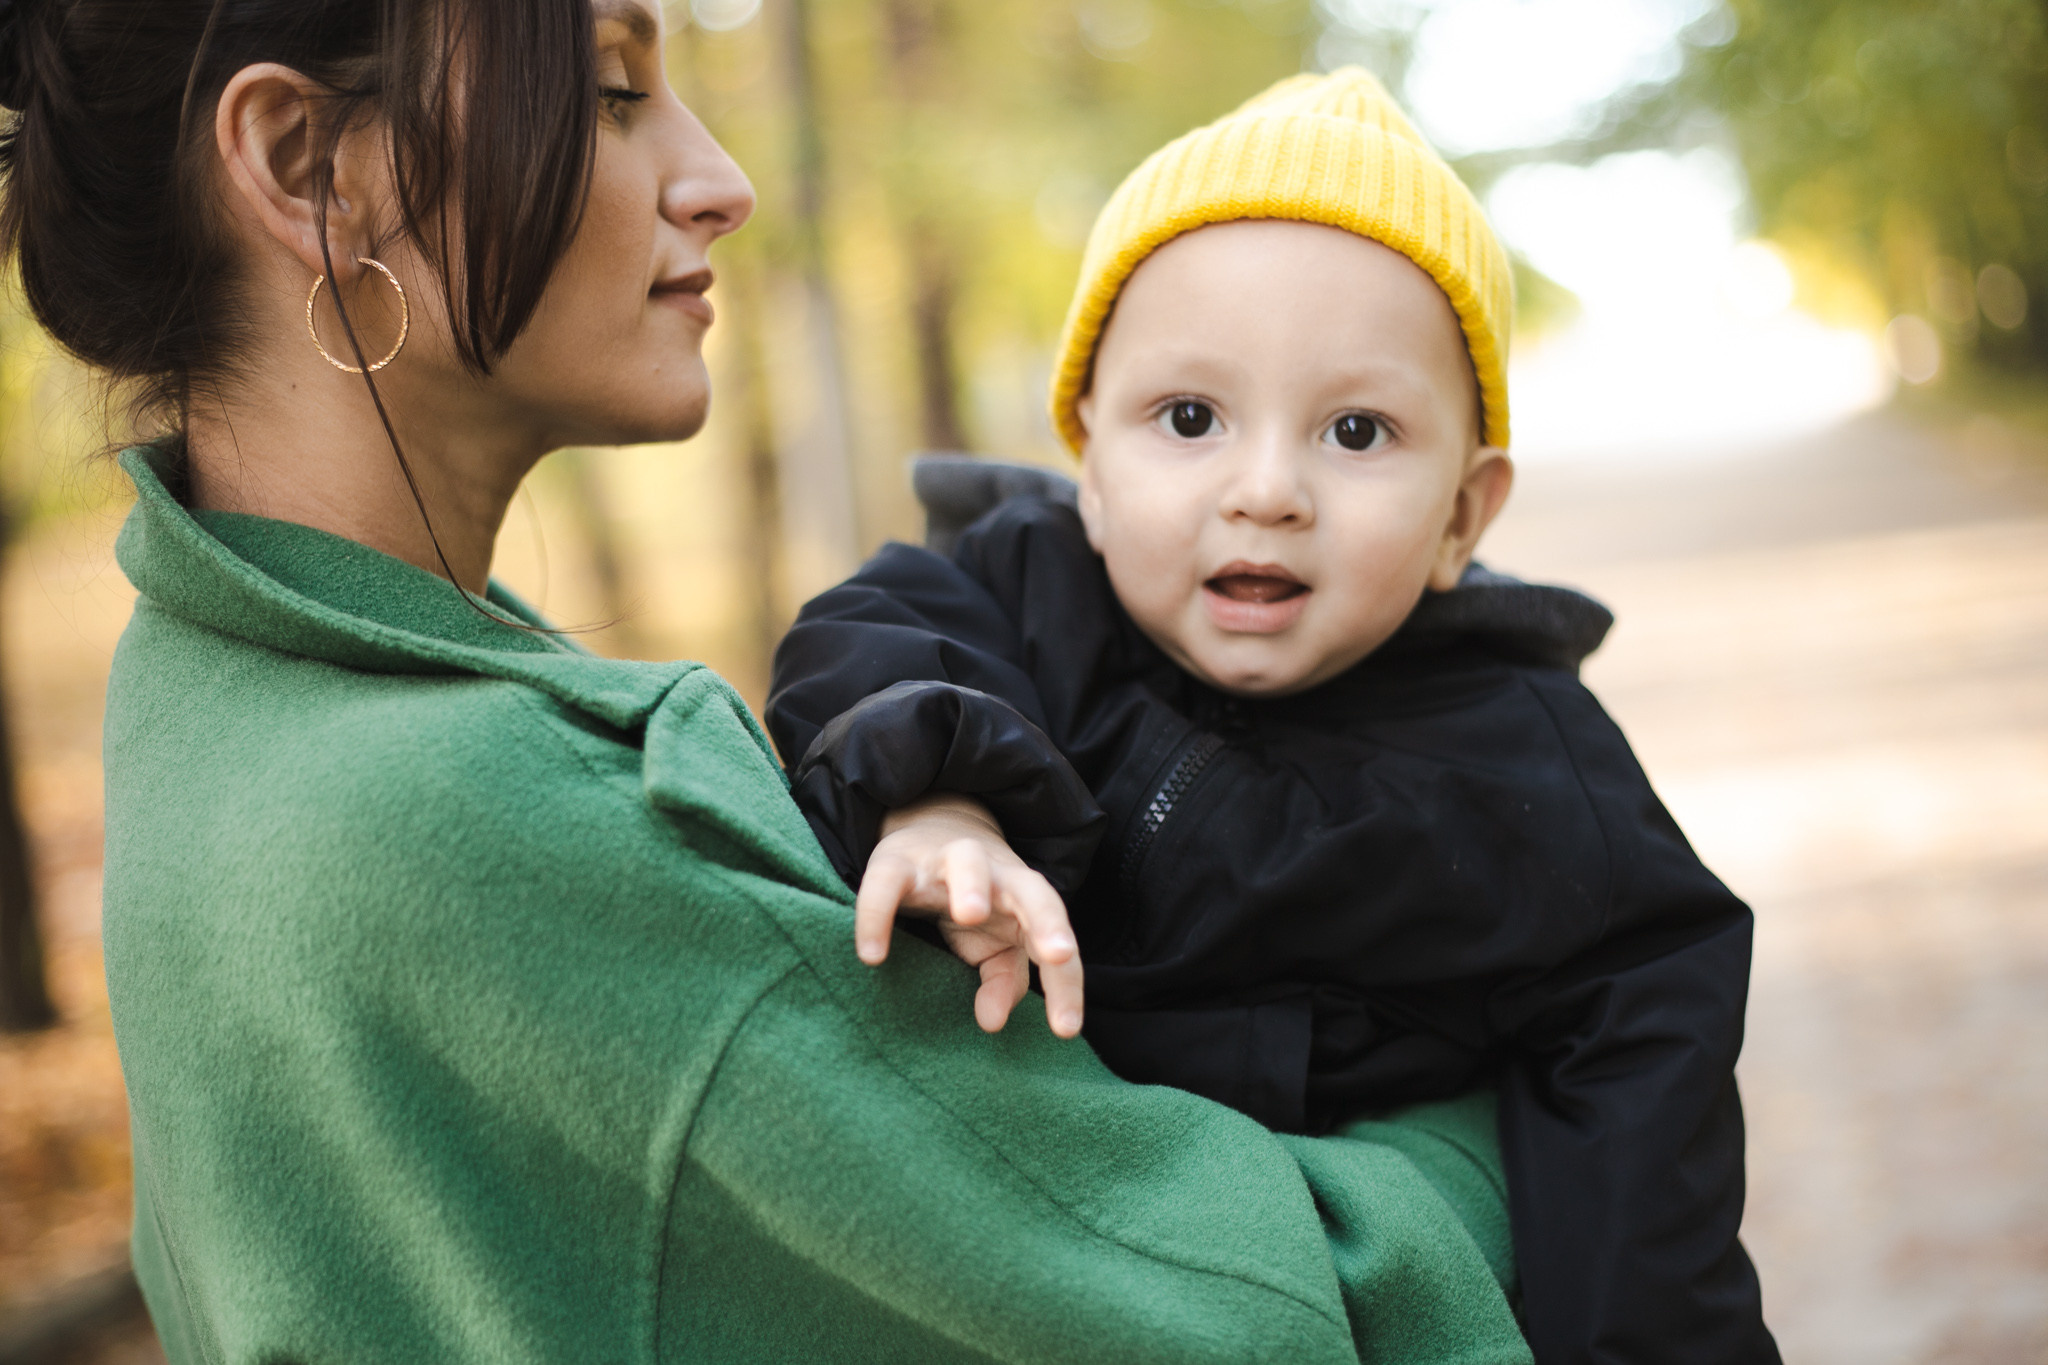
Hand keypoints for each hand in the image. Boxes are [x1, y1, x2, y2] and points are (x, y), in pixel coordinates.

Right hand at [857, 793, 1083, 1038]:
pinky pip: (885, 883)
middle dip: (1047, 919)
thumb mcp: (993, 943)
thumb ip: (1004, 980)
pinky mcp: (896, 861)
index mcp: (1026, 901)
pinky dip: (877, 914)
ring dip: (974, 884)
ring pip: (968, 860)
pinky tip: (872, 956)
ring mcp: (947, 861)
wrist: (931, 828)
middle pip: (1033, 888)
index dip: (1067, 981)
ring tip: (970, 915)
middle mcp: (997, 875)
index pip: (1057, 941)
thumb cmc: (974, 903)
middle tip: (1057, 954)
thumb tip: (992, 1022)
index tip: (1066, 1029)